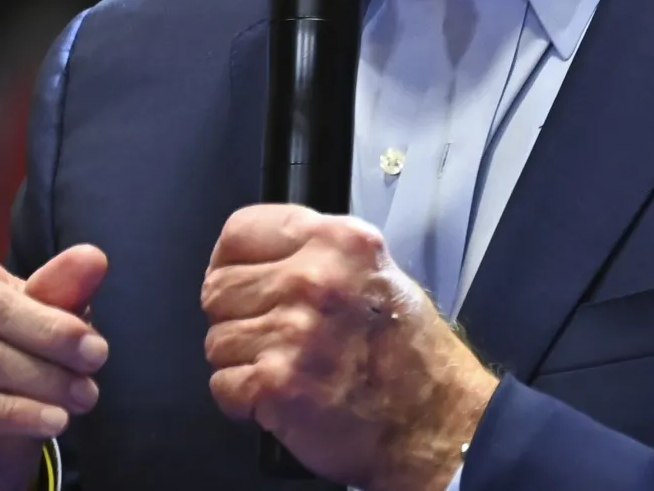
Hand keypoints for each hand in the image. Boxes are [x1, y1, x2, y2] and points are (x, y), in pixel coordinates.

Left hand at [201, 205, 496, 490]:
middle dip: (235, 317)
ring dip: (242, 361)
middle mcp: (314, 279)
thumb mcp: (375, 272)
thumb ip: (318, 255)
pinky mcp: (278, 383)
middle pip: (217, 288)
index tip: (238, 280)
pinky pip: (223, 385)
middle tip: (268, 335)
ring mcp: (293, 331)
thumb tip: (259, 258)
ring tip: (285, 368)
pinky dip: (243, 400)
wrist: (436, 423)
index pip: (240, 231)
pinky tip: (280, 396)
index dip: (230, 262)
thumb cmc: (410, 356)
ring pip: (217, 340)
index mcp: (338, 241)